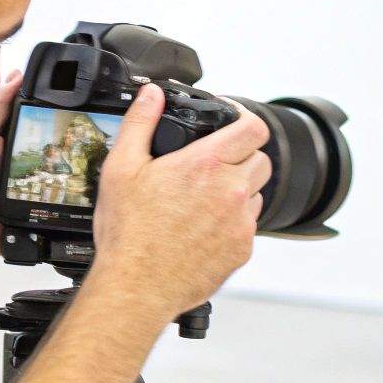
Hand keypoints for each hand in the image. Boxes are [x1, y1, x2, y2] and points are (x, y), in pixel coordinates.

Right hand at [84, 85, 271, 323]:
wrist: (137, 287)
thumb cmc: (129, 235)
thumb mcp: (122, 168)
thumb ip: (140, 123)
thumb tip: (152, 95)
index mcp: (206, 165)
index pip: (253, 127)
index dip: (245, 118)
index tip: (232, 120)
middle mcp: (231, 191)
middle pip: (260, 158)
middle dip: (242, 155)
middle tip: (213, 163)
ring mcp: (240, 223)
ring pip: (257, 193)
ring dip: (239, 189)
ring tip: (204, 198)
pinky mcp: (241, 249)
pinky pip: (248, 225)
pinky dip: (233, 221)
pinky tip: (204, 226)